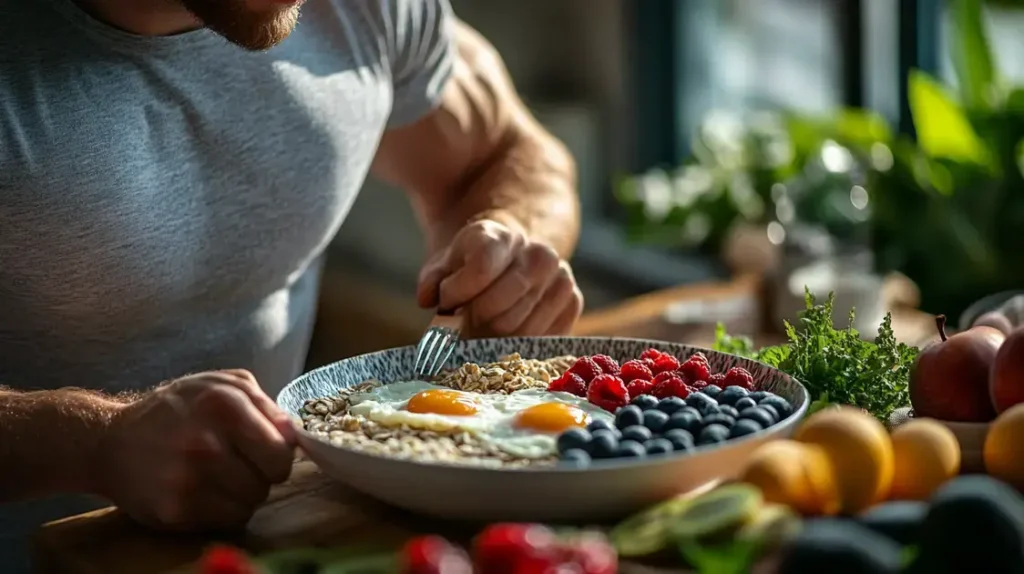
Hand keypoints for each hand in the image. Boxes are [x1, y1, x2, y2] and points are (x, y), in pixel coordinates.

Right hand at [94, 370, 296, 530]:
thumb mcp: (222, 386)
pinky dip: (221, 511)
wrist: (110, 441)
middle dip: (260, 475)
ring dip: (241, 495)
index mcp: (224, 404)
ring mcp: (188, 480)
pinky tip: (201, 492)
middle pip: (268, 481)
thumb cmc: (176, 411)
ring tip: (217, 477)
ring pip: (250, 504)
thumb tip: (295, 436)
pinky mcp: (174, 511)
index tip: (263, 452)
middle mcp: (205, 443)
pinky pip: (225, 521)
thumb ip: (265, 405)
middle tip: (238, 464)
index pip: (282, 451)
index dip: (278, 455)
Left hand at [416, 219, 583, 335]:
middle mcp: (538, 254)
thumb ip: (433, 279)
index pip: (480, 270)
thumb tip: (428, 297)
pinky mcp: (573, 302)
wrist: (512, 256)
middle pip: (500, 307)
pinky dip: (520, 344)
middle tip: (464, 324)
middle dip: (475, 322)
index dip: (457, 293)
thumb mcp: (446, 264)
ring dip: (496, 337)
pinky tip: (508, 333)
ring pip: (520, 328)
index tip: (446, 302)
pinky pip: (543, 338)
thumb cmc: (472, 265)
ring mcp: (561, 277)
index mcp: (501, 236)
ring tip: (484, 328)